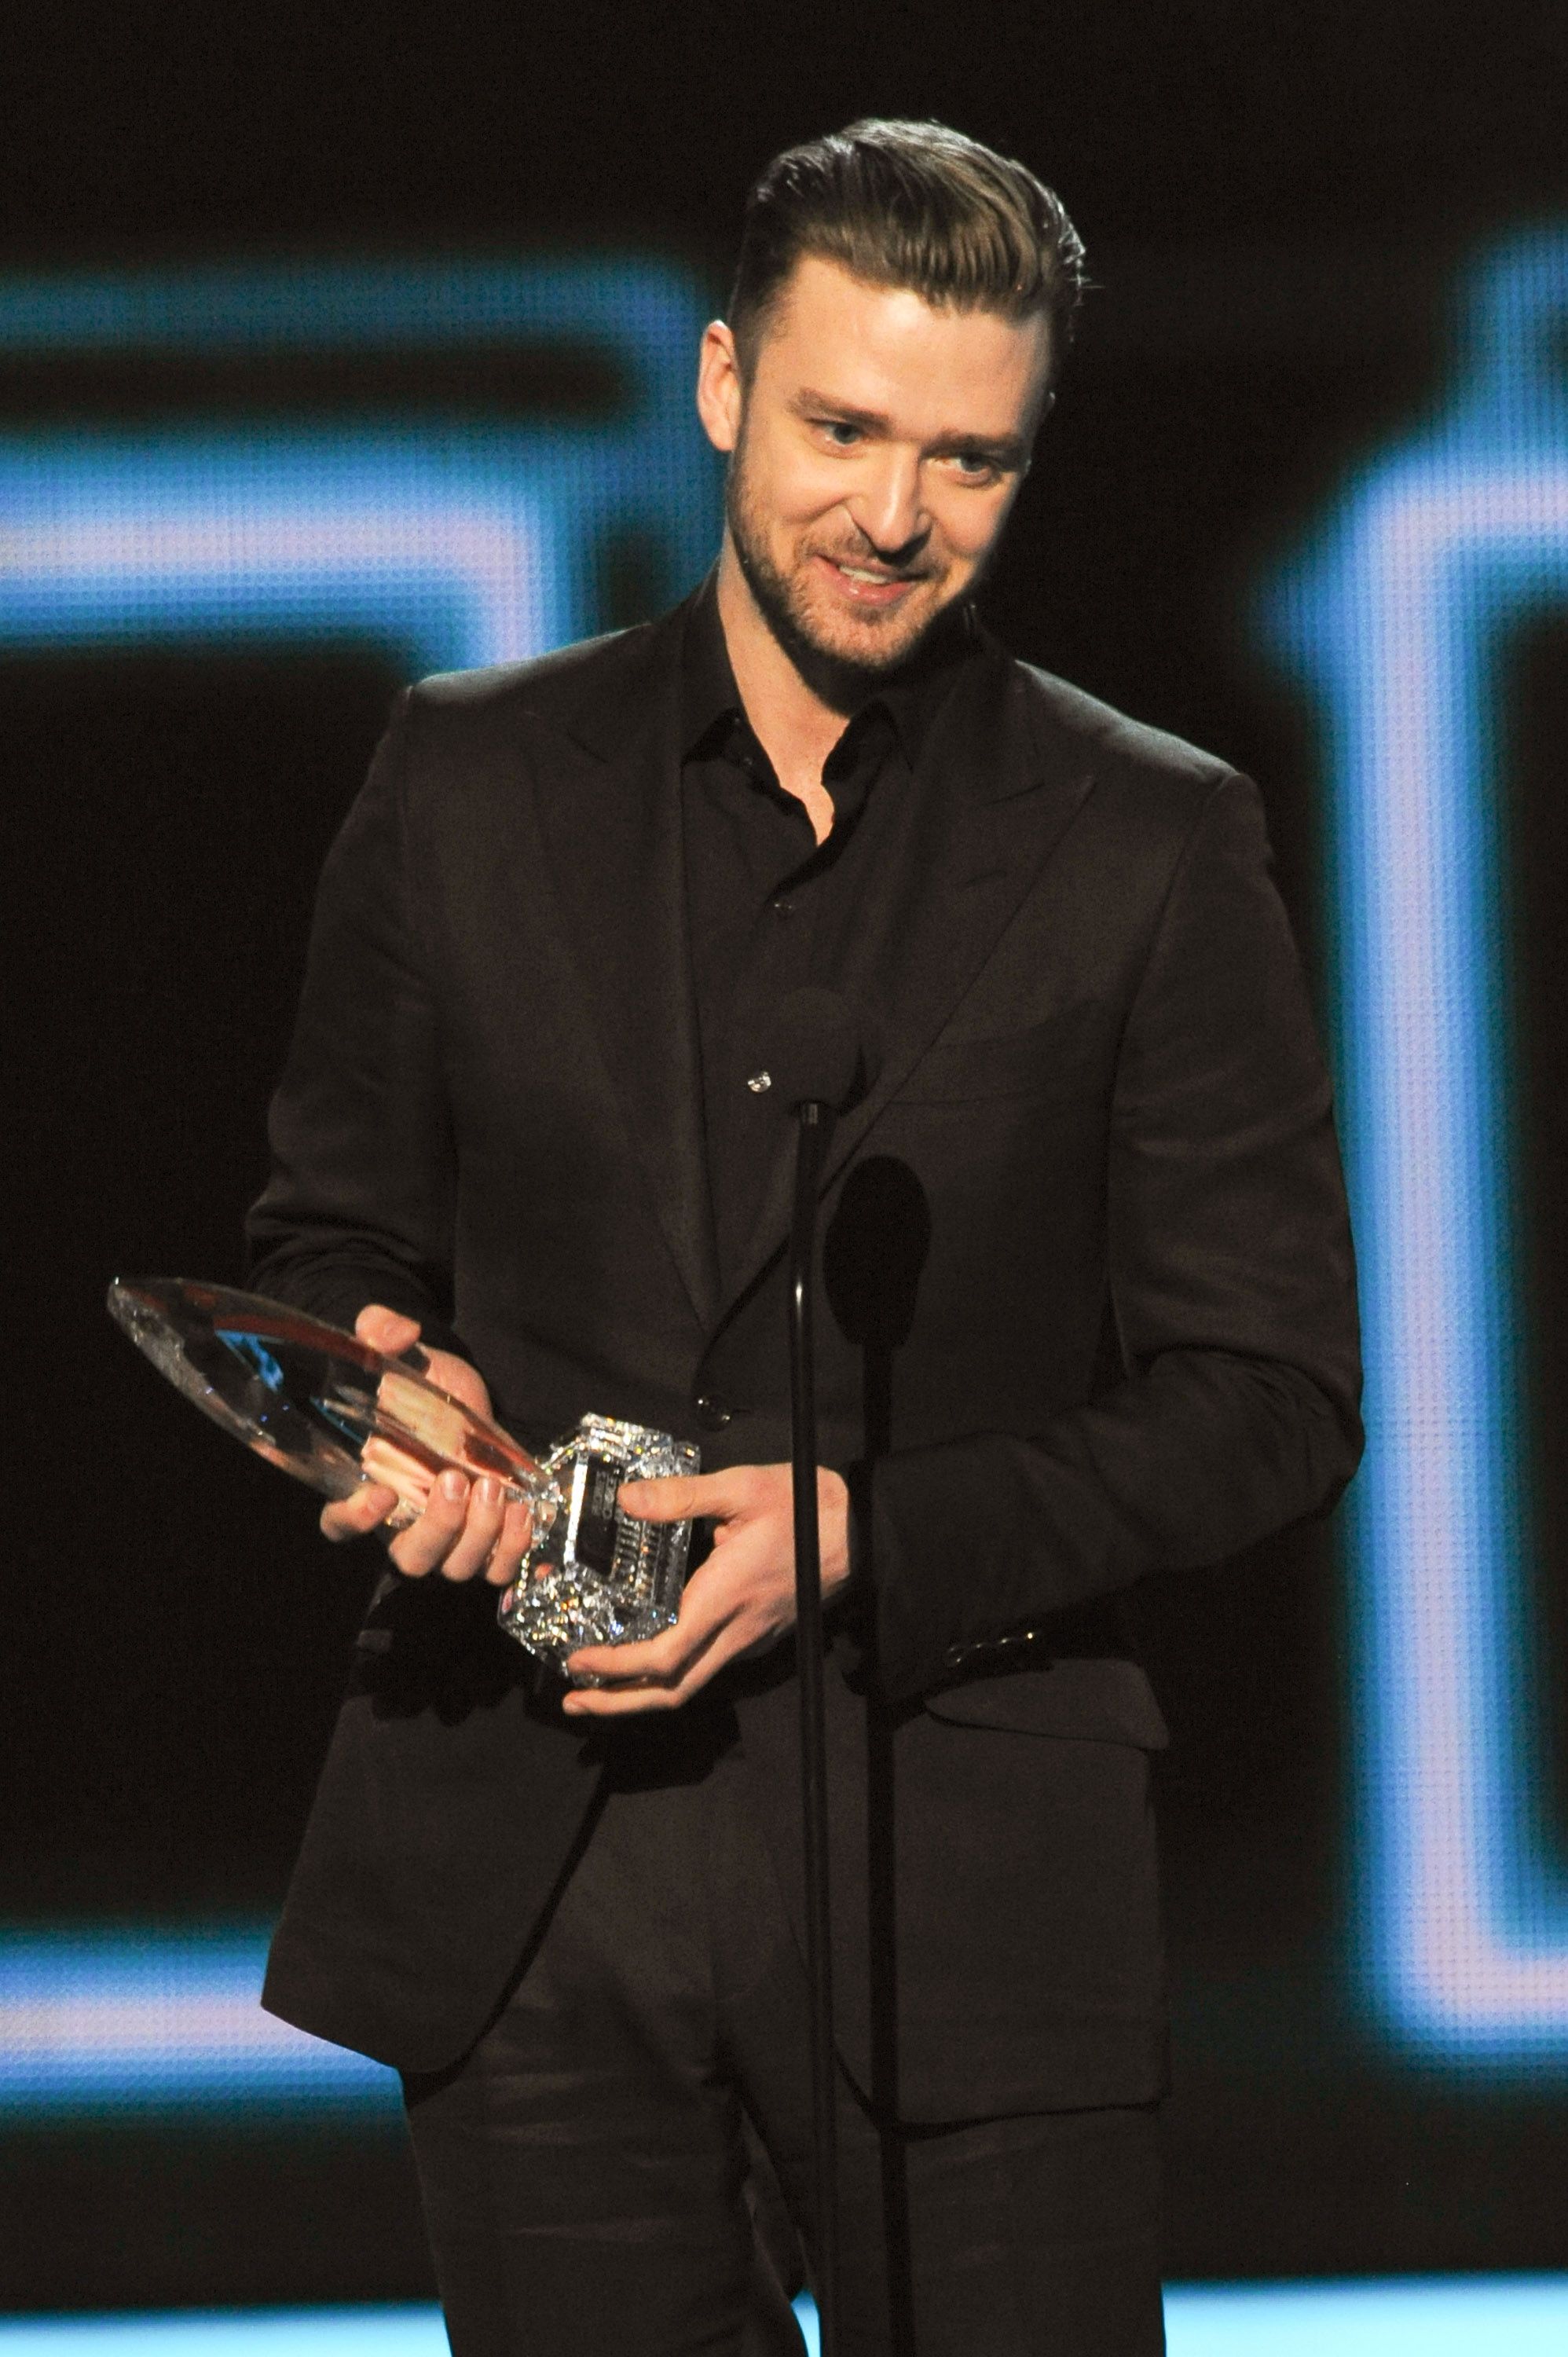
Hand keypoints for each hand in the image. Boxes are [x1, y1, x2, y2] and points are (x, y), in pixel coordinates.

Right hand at [318, 1305, 532, 1585]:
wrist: (466, 1395)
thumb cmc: (422, 1381)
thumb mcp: (402, 1352)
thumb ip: (382, 1333)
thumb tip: (392, 1332)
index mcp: (366, 1484)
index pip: (340, 1523)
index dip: (354, 1519)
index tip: (380, 1493)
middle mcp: (403, 1522)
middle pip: (409, 1558)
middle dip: (437, 1528)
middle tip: (456, 1480)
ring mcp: (449, 1535)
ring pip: (455, 1566)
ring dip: (479, 1535)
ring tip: (494, 1488)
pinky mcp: (488, 1537)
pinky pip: (498, 1567)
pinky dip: (513, 1548)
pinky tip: (523, 1510)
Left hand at [561, 1462, 849, 1714]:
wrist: (863, 1533)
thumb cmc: (806, 1508)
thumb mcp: (742, 1486)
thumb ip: (682, 1495)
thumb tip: (628, 1498)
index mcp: (725, 1599)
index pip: (664, 1655)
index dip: (617, 1667)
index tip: (579, 1660)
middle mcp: (736, 1631)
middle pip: (672, 1690)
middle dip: (618, 1702)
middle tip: (574, 1699)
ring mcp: (750, 1639)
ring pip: (690, 1684)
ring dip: (641, 1694)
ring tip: (599, 1689)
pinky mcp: (758, 1635)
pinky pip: (707, 1668)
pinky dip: (669, 1674)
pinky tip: (647, 1657)